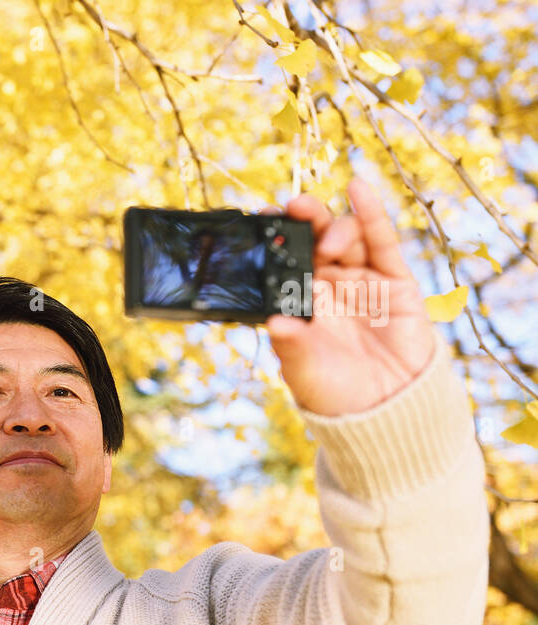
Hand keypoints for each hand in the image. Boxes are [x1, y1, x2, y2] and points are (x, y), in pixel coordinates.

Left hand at [260, 177, 437, 415]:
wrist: (387, 409)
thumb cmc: (336, 392)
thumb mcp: (305, 372)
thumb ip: (292, 346)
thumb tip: (274, 324)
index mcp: (298, 303)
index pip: (280, 263)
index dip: (271, 240)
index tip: (258, 219)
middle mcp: (326, 286)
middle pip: (312, 241)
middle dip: (301, 222)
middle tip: (290, 209)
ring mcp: (360, 280)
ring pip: (345, 237)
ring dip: (332, 225)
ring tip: (326, 239)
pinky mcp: (394, 281)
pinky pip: (382, 241)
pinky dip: (370, 212)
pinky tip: (358, 187)